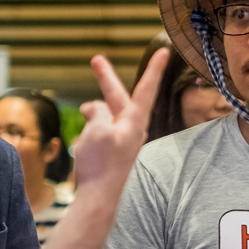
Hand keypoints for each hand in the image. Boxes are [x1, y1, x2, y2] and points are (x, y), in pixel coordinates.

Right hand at [71, 51, 165, 198]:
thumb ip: (98, 112)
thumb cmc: (100, 164)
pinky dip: (90, 128)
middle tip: (96, 60)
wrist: (98, 197)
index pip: (146, 88)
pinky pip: (100, 130)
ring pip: (106, 114)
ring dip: (92, 112)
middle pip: (119, 97)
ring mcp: (121, 140)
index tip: (165, 51)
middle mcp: (131, 129)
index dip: (154, 68)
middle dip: (106, 80)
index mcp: (134, 122)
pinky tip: (83, 140)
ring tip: (83, 119)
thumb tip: (95, 109)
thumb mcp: (97, 129)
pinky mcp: (112, 151)